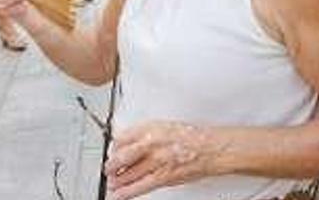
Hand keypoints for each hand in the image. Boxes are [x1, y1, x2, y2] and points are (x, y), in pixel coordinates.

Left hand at [105, 121, 220, 199]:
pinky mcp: (163, 177)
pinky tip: (118, 195)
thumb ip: (145, 135)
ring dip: (117, 179)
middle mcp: (150, 144)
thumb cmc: (191, 137)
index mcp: (149, 129)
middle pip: (122, 156)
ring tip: (111, 183)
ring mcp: (156, 161)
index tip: (112, 152)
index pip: (122, 138)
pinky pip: (141, 187)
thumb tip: (130, 143)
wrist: (211, 148)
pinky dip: (127, 192)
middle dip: (111, 165)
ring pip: (128, 173)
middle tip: (108, 169)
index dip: (114, 148)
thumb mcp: (163, 126)